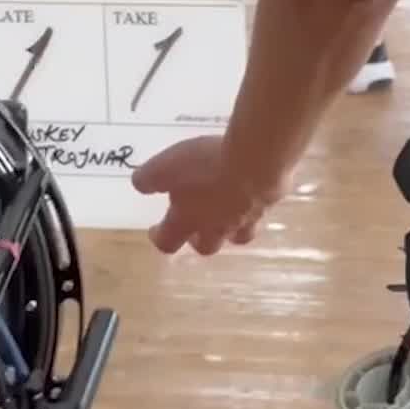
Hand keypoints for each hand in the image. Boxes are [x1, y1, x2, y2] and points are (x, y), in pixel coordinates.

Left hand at [132, 135, 285, 254]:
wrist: (255, 162)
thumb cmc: (205, 166)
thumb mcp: (165, 166)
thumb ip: (148, 178)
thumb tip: (140, 185)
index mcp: (189, 220)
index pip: (169, 242)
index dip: (160, 238)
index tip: (155, 232)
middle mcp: (218, 227)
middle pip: (207, 246)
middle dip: (198, 238)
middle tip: (194, 226)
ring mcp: (246, 219)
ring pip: (238, 235)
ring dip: (229, 228)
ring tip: (227, 213)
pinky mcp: (269, 203)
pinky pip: (260, 210)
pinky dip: (253, 204)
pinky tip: (253, 188)